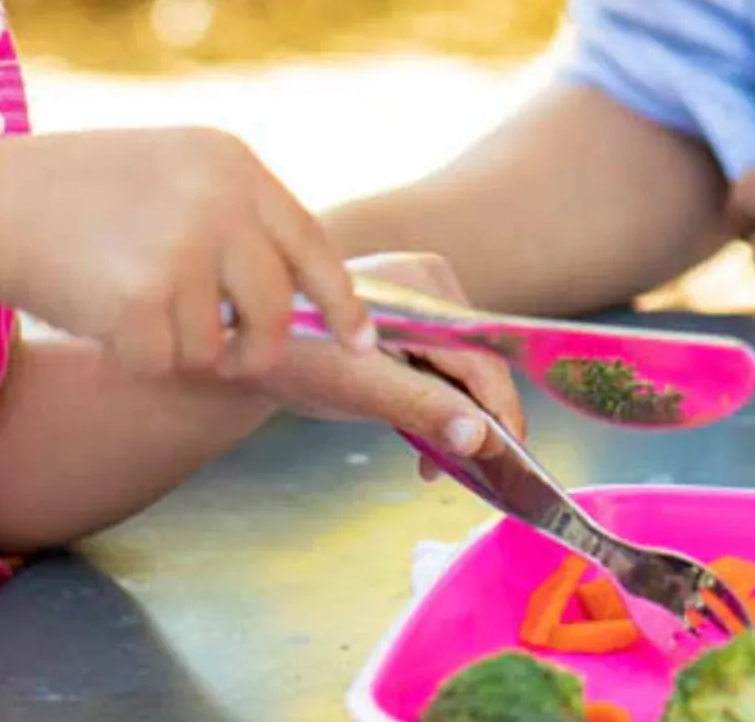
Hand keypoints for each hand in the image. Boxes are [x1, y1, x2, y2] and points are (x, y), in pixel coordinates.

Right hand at [0, 128, 370, 380]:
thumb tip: (302, 298)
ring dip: (177, 345)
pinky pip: (164, 362)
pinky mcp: (141, 299)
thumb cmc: (81, 194)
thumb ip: (238, 219)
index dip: (340, 300)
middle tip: (229, 354)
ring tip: (128, 297)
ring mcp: (182, 247)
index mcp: (233, 163)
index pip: (312, 242)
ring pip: (215, 346)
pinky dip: (135, 355)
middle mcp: (219, 199)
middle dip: (256, 345)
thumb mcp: (174, 173)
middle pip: (275, 307)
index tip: (360, 340)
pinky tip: (99, 310)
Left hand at [252, 251, 525, 472]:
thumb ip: (420, 408)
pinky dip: (437, 398)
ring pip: (464, 366)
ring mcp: (422, 294)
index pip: (483, 359)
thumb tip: (480, 438)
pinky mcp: (411, 313)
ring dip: (453, 415)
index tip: (509, 465)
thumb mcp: (357, 388)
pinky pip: (444, 360)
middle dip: (473, 421)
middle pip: (477, 362)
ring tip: (430, 460)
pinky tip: (421, 434)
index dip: (502, 415)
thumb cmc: (295, 357)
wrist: (245, 338)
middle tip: (456, 472)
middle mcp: (430, 281)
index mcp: (422, 288)